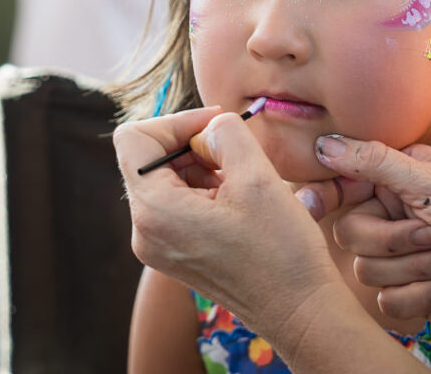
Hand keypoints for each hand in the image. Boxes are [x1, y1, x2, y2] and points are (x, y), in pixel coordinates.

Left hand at [114, 108, 345, 339]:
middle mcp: (144, 231)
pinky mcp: (175, 254)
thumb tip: (208, 126)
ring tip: (241, 181)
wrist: (298, 310)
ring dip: (201, 167)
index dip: (174, 121)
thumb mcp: (257, 176)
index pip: (133, 138)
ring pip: (165, 179)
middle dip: (191, 144)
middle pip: (148, 158)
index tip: (215, 126)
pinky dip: (204, 189)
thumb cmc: (280, 251)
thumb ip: (224, 133)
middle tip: (236, 153)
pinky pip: (177, 204)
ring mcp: (157, 246)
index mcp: (154, 210)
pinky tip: (239, 200)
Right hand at [298, 136, 430, 331]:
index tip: (312, 203)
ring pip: (367, 270)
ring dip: (419, 269)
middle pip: (350, 234)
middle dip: (396, 241)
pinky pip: (388, 301)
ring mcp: (400, 256)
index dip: (324, 196)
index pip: (342, 186)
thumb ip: (374, 162)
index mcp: (394, 181)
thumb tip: (323, 144)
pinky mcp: (409, 292)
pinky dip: (425, 295)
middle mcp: (392, 215)